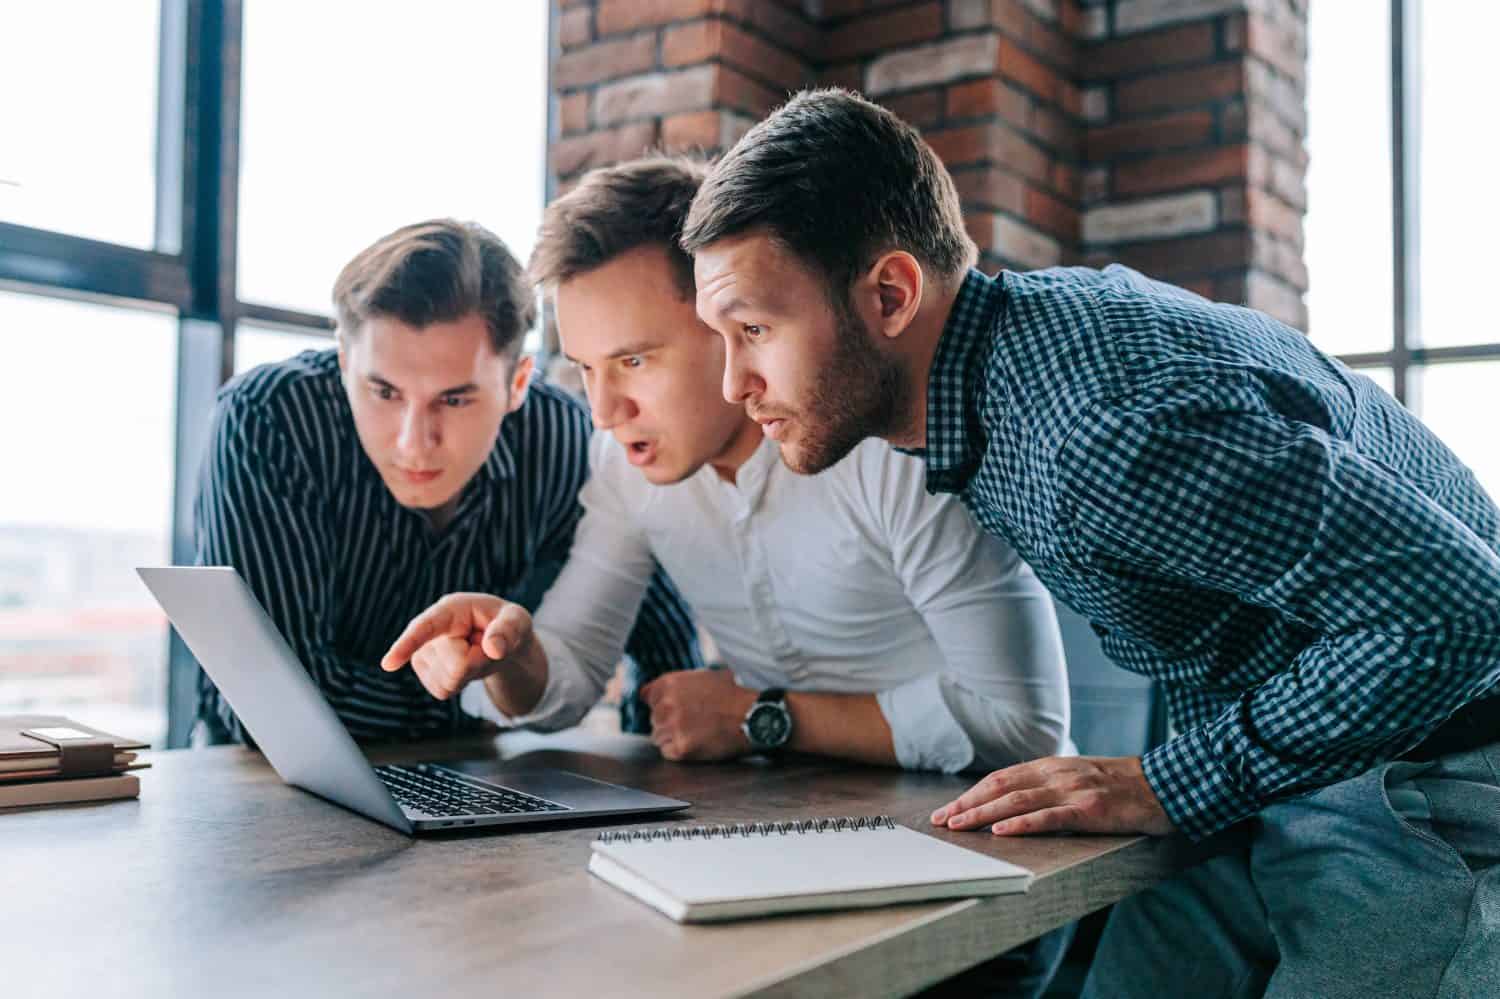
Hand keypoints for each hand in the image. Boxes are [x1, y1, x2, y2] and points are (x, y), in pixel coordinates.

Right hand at [380, 593, 534, 700]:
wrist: (497, 639)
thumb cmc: (506, 624)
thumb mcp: (517, 620)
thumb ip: (508, 630)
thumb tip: (494, 648)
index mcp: (450, 609)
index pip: (424, 628)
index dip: (406, 645)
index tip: (388, 664)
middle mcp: (429, 630)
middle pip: (455, 666)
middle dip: (478, 663)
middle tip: (487, 647)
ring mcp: (422, 652)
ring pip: (448, 683)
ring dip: (470, 674)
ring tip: (475, 653)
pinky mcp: (424, 672)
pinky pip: (443, 691)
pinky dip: (461, 684)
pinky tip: (465, 666)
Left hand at [639, 669, 756, 761]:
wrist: (751, 717)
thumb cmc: (732, 696)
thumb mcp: (705, 676)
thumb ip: (679, 683)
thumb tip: (651, 691)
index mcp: (669, 683)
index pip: (647, 696)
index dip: (660, 704)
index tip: (670, 709)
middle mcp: (666, 704)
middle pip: (654, 718)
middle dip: (668, 722)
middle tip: (692, 723)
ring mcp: (672, 727)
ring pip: (658, 737)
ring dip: (673, 737)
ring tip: (696, 733)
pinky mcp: (681, 748)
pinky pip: (667, 752)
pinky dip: (679, 751)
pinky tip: (696, 743)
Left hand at [929, 756, 1175, 836]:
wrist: (1167, 785)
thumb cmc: (1123, 786)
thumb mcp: (1080, 777)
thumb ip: (1050, 785)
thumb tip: (1015, 802)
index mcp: (1052, 766)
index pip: (1000, 778)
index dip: (971, 794)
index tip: (947, 810)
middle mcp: (1057, 774)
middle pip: (1001, 787)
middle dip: (967, 805)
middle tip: (940, 821)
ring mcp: (1073, 791)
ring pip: (1017, 802)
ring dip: (983, 815)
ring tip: (958, 826)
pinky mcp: (1090, 811)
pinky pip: (1050, 818)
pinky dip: (1022, 825)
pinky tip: (1002, 832)